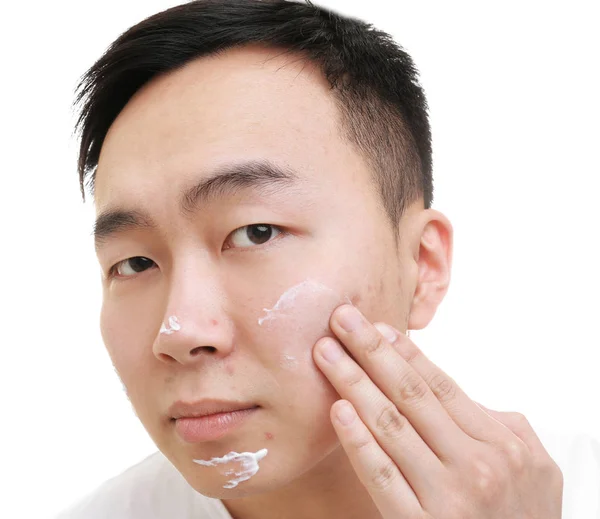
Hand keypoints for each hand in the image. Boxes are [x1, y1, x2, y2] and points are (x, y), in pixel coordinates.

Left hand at [313, 304, 563, 517]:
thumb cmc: (524, 518)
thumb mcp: (534, 467)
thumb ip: (499, 425)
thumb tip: (456, 393)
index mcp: (500, 443)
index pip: (440, 385)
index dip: (404, 352)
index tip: (375, 326)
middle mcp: (474, 464)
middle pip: (410, 394)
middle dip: (371, 351)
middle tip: (341, 320)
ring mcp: (447, 496)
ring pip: (391, 426)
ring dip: (354, 383)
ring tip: (327, 353)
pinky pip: (383, 477)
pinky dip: (358, 441)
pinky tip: (338, 410)